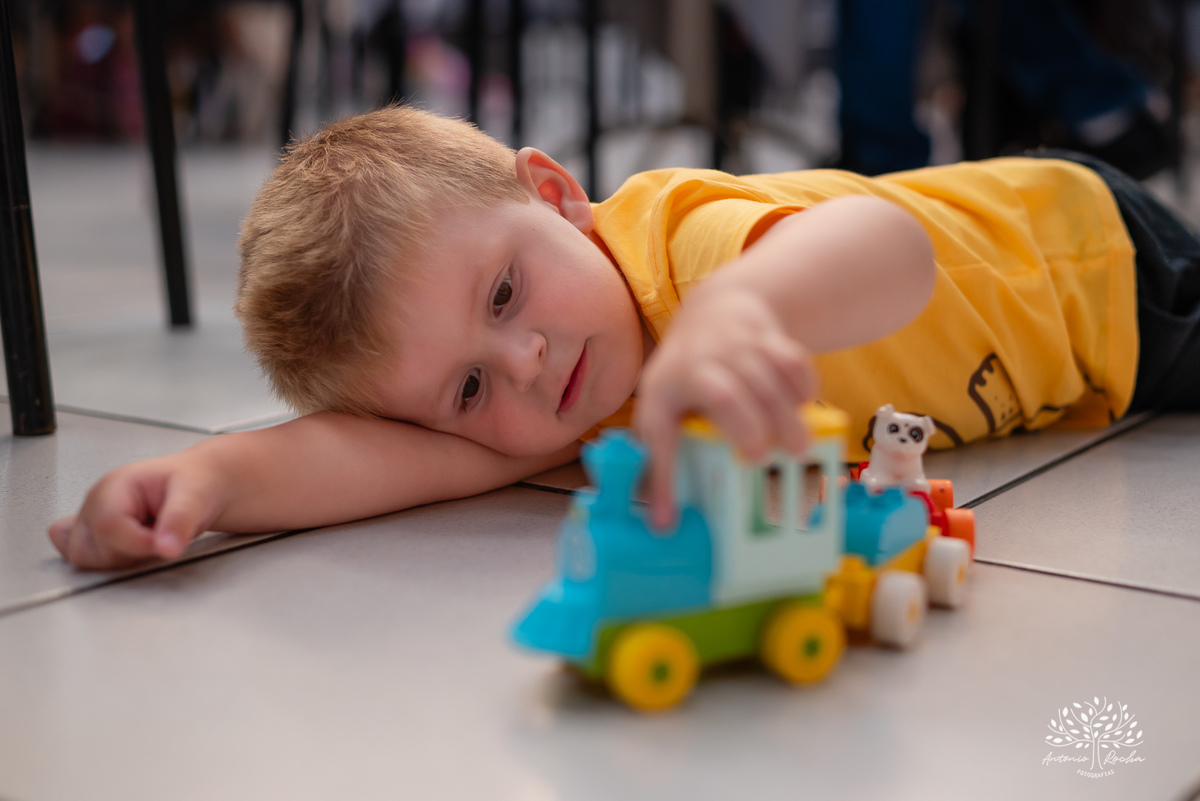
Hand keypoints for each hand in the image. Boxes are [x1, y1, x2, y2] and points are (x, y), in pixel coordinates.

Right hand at [48, 453, 226, 569]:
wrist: (201, 482)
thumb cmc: (195, 482)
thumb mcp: (196, 495)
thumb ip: (180, 520)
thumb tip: (167, 548)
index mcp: (115, 486)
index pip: (106, 526)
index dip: (136, 543)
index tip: (164, 543)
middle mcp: (97, 503)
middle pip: (89, 548)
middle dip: (127, 554)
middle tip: (158, 537)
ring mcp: (92, 519)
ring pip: (85, 558)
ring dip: (120, 559)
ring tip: (149, 539)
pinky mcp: (96, 535)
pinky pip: (82, 557)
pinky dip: (106, 562)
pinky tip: (132, 547)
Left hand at [633, 286, 817, 529]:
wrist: (716, 310)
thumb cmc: (688, 379)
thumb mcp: (664, 408)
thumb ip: (663, 456)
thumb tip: (663, 524)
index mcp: (663, 391)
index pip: (658, 437)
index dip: (662, 481)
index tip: (667, 523)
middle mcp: (696, 364)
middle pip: (723, 396)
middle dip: (747, 429)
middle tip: (761, 460)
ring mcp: (733, 345)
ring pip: (764, 378)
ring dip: (785, 416)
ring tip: (798, 449)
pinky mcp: (767, 334)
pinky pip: (791, 359)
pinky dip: (803, 386)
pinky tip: (803, 405)